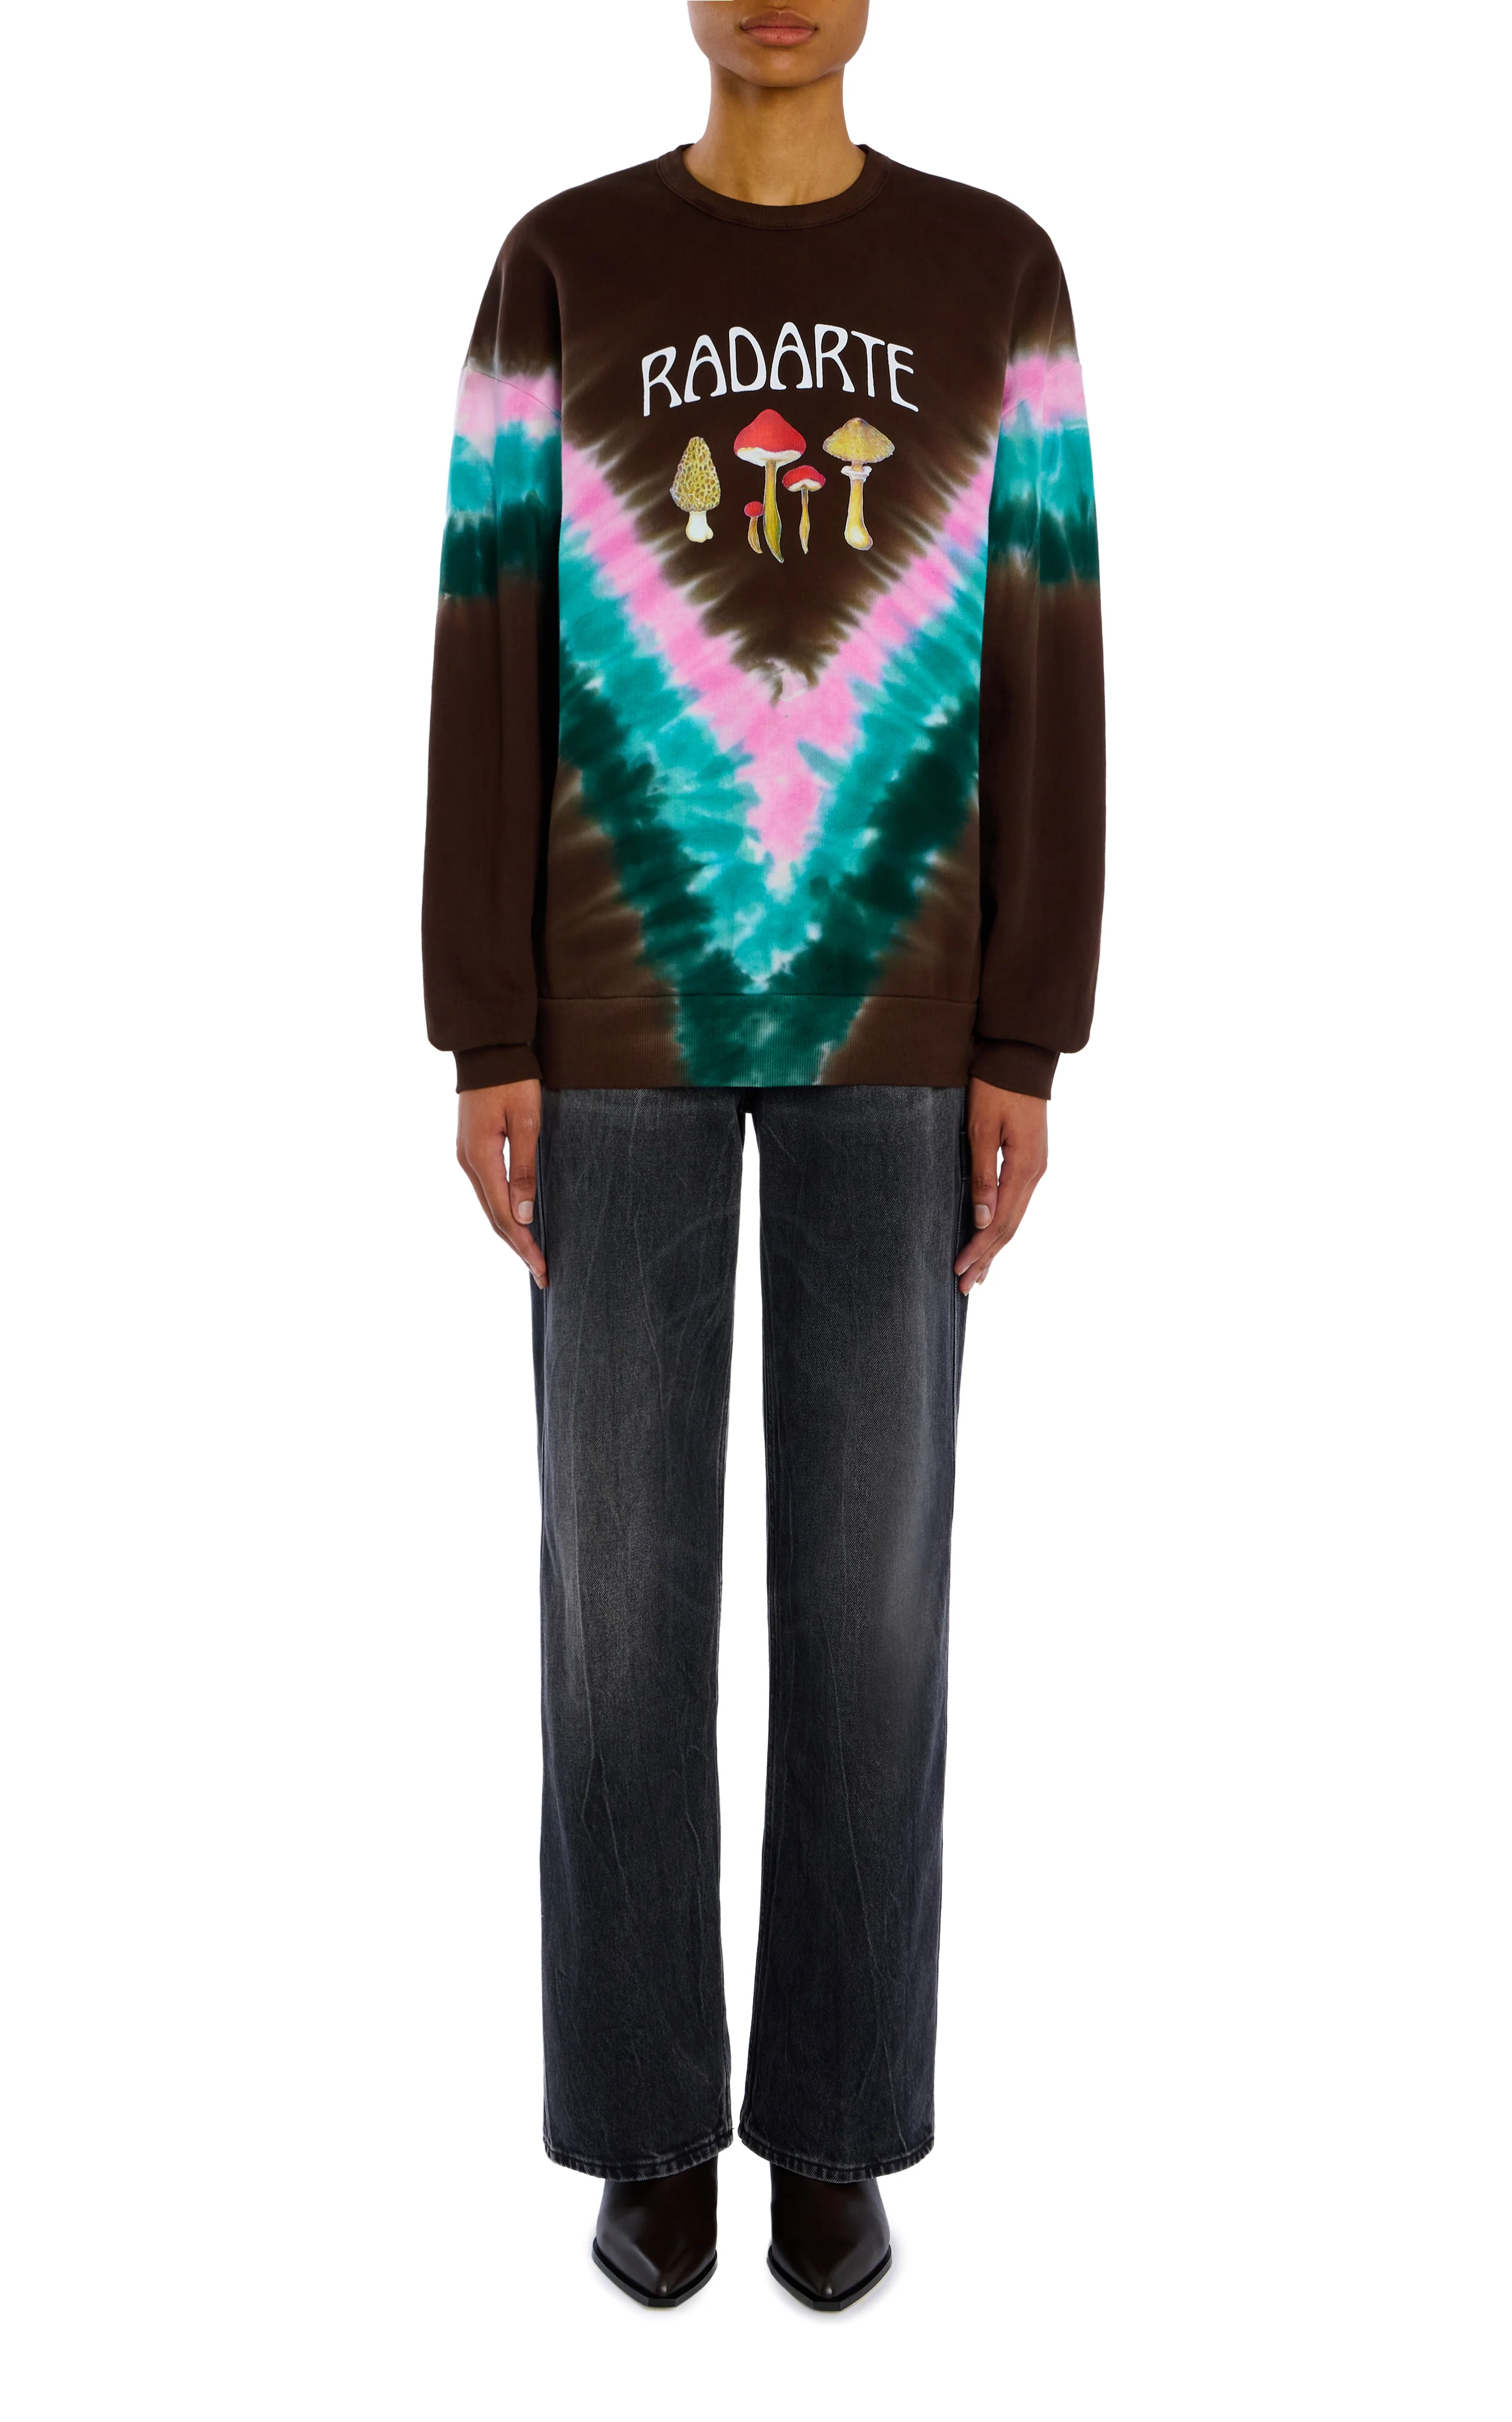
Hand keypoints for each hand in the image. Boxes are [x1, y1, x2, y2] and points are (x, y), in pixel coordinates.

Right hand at [456, 1081, 547, 1286]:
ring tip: (532, 1256)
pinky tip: (516, 1223)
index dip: (524, 1245)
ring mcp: (467, 1156)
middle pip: (493, 1217)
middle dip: (518, 1247)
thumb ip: (524, 1170)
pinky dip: (502, 1212)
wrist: (489, 1050)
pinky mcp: (472, 1150)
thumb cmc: (513, 1081)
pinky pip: (487, 1190)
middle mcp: (468, 1162)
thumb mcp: (526, 1123)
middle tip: (542, 1274)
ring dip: (510, 1233)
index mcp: (480, 1158)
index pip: (503, 1215)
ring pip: (489, 1206)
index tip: (542, 1268)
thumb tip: (522, 1216)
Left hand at [952, 1079, 1048, 1295]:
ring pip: (1015, 1218)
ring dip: (995, 1247)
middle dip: (986, 1258)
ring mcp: (1035, 1167)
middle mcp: (1035, 1172)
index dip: (979, 1249)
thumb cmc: (995, 1086)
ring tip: (978, 1274)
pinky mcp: (1030, 1161)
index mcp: (1025, 1167)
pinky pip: (1016, 1203)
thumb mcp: (983, 1129)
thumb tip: (983, 1220)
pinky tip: (993, 1238)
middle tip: (964, 1286)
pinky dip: (1003, 1226)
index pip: (1001, 1222)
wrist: (1019, 1056)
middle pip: (1011, 1227)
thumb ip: (982, 1175)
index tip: (959, 1270)